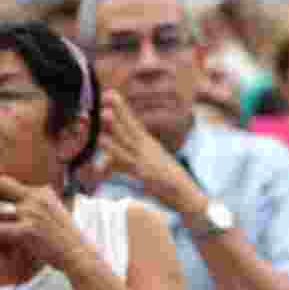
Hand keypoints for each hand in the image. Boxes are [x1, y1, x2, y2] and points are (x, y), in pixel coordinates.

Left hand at [0, 176, 90, 270]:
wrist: (77, 253)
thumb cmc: (65, 237)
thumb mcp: (55, 212)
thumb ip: (38, 204)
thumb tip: (16, 206)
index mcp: (43, 192)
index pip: (11, 182)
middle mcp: (36, 198)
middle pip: (1, 184)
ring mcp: (32, 213)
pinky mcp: (28, 230)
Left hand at [91, 90, 200, 208]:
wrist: (187, 195)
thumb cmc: (167, 184)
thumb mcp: (144, 169)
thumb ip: (122, 165)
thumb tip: (101, 165)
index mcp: (149, 146)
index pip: (134, 124)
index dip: (122, 109)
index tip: (110, 94)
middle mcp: (148, 149)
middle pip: (131, 127)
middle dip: (119, 111)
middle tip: (106, 94)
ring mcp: (146, 160)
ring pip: (128, 140)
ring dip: (116, 126)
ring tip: (105, 113)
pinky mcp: (144, 173)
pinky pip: (127, 160)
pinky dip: (115, 151)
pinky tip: (104, 141)